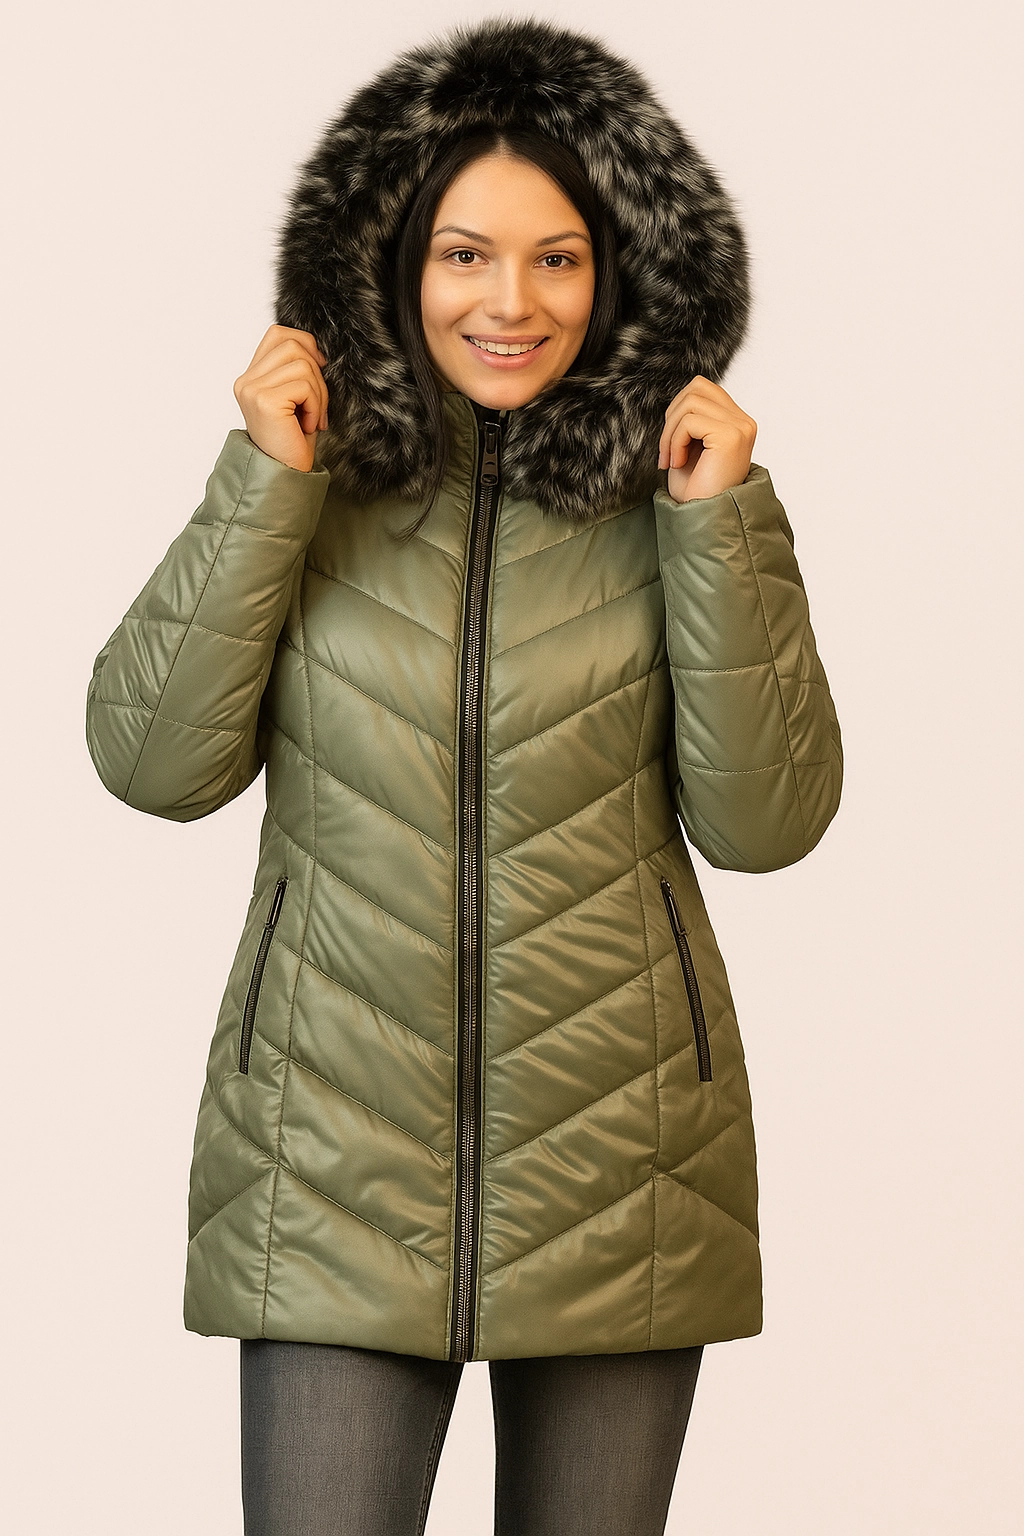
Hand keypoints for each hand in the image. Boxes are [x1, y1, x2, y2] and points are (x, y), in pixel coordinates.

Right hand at [233, 324, 329, 472]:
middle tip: (317, 405)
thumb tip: (316, 350)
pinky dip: (316, 406)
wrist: (285, 475)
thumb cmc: (293, 441)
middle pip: (293, 345)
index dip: (304, 344)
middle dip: (316, 374)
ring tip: (312, 418)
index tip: (319, 369)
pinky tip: (308, 426)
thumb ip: (296, 371)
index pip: (278, 334)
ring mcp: (252, 389)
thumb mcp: (295, 399)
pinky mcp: (265, 400)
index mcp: (251, 377)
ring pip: (302, 364)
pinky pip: (304, 385)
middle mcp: (246, 381)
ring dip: (318, 394)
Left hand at [657, 376, 756, 501]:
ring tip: (671, 460)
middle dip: (672, 416)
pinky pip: (689, 421)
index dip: (678, 409)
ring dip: (670, 432)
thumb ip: (691, 420)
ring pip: (690, 402)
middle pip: (697, 387)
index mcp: (736, 422)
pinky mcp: (731, 436)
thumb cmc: (696, 490)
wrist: (705, 520)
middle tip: (666, 451)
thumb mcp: (691, 447)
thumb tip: (679, 398)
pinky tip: (677, 464)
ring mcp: (740, 427)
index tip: (671, 443)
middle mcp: (744, 422)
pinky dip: (675, 442)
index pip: (703, 389)